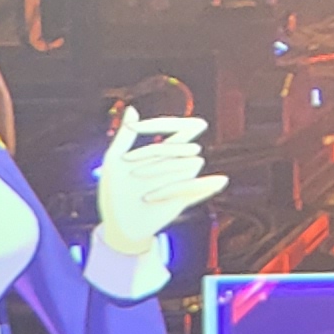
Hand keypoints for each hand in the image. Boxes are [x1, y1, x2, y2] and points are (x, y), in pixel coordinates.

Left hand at [94, 109, 227, 259]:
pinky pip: (198, 189)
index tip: (151, 125)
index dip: (172, 123)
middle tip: (136, 174)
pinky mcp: (184, 198)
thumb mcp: (113, 162)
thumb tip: (133, 108)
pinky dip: (207, 186)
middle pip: (183, 146)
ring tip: (144, 196)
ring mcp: (180, 180)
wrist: (118, 224)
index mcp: (160, 151)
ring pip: (191, 164)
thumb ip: (124, 136)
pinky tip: (220, 180)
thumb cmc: (113, 192)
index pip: (178, 129)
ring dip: (169, 173)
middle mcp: (174, 163)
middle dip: (165, 154)